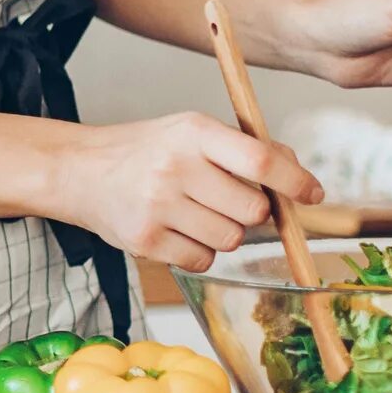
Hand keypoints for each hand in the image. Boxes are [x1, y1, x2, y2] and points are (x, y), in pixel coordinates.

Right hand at [57, 113, 322, 272]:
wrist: (79, 171)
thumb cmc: (146, 150)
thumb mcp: (191, 131)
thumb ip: (245, 148)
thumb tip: (298, 175)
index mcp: (193, 132)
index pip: (260, 161)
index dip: (295, 181)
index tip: (312, 193)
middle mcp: (175, 167)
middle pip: (254, 211)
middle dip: (252, 212)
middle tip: (228, 201)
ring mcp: (158, 206)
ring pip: (231, 240)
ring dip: (224, 233)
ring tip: (194, 214)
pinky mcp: (145, 241)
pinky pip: (202, 261)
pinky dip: (199, 252)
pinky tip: (176, 230)